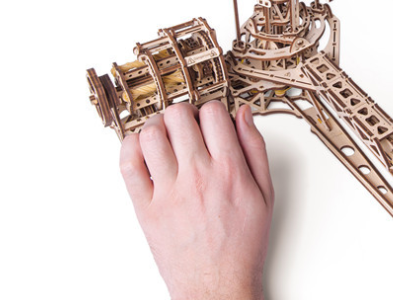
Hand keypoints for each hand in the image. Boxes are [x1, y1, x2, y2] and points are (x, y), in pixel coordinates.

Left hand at [119, 101, 273, 299]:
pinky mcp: (146, 208)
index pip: (214, 113)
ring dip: (158, 126)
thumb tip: (244, 115)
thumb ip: (255, 149)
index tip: (211, 120)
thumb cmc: (241, 245)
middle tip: (187, 125)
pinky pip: (128, 165)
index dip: (213, 110)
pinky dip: (131, 147)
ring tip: (166, 136)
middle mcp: (197, 176)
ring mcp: (168, 191)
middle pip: (179, 116)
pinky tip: (144, 150)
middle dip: (184, 113)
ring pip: (151, 133)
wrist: (218, 286)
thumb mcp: (265, 194)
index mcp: (229, 170)